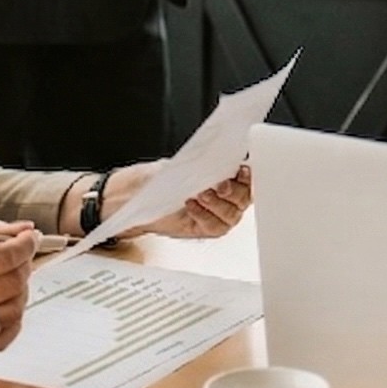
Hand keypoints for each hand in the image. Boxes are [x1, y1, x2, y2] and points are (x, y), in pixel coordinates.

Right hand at [0, 220, 36, 352]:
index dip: (25, 246)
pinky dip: (12, 322)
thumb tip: (24, 230)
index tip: (30, 239)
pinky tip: (5, 306)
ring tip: (10, 280)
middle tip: (20, 256)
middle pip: (11, 285)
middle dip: (24, 266)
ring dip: (20, 293)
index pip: (3, 259)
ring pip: (11, 312)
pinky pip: (0, 340)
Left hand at [105, 162, 252, 240]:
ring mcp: (217, 213)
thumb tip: (219, 159)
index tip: (242, 169)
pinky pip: (214, 227)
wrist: (136, 196)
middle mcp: (226, 195)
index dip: (250, 174)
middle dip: (233, 190)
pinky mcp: (205, 228)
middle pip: (245, 197)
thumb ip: (204, 164)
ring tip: (201, 194)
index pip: (250, 175)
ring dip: (217, 204)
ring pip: (232, 214)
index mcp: (227, 173)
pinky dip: (204, 216)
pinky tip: (191, 206)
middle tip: (219, 184)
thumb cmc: (160, 176)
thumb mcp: (182, 164)